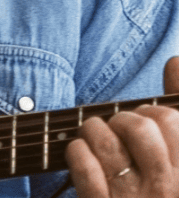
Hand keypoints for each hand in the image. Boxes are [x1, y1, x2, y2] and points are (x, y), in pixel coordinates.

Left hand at [67, 57, 178, 197]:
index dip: (152, 111)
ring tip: (95, 136)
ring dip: (93, 129)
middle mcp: (165, 189)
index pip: (171, 120)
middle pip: (139, 127)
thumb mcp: (178, 155)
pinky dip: (76, 151)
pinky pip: (84, 166)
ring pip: (107, 142)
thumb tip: (174, 60)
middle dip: (122, 118)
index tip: (147, 120)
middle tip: (119, 128)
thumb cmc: (158, 188)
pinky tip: (80, 153)